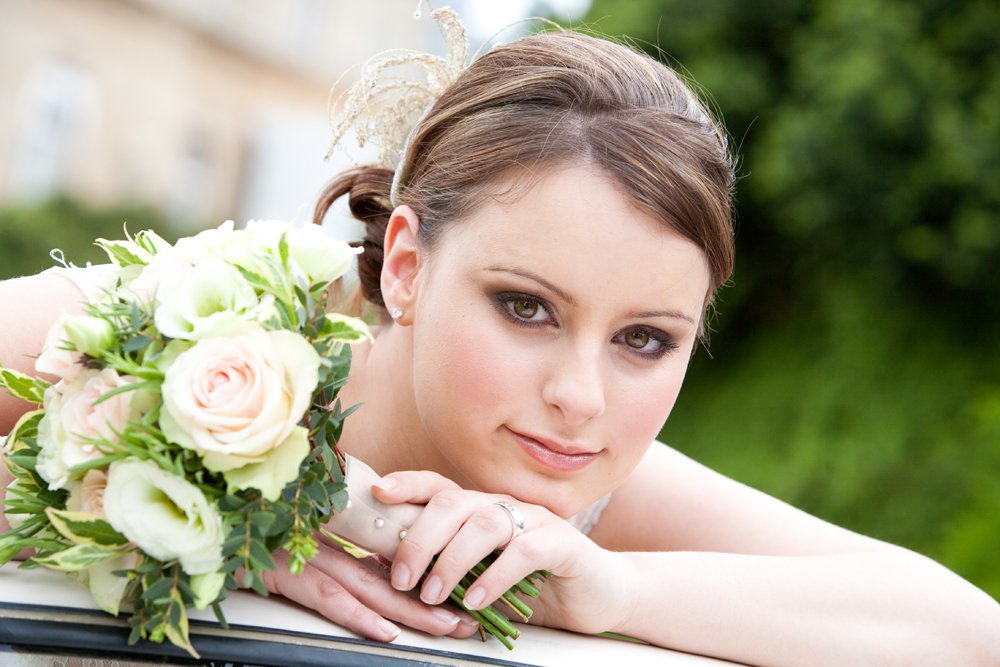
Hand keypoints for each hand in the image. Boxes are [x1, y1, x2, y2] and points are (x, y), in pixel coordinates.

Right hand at [252, 538, 480, 641]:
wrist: (192, 513)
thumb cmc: (238, 521)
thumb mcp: (286, 532)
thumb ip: (322, 544)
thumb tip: (360, 567)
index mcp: (327, 530)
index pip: (382, 555)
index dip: (422, 573)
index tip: (456, 588)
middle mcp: (321, 540)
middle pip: (387, 573)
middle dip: (430, 599)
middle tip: (467, 619)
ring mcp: (302, 553)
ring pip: (368, 586)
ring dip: (410, 610)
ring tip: (447, 627)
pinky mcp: (279, 570)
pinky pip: (325, 596)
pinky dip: (356, 615)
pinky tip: (385, 631)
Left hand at [372, 470, 631, 634]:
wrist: (600, 595)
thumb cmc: (535, 587)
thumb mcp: (483, 578)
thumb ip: (448, 572)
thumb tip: (393, 577)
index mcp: (482, 510)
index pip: (440, 487)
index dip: (408, 485)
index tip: (377, 493)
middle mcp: (505, 507)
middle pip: (454, 503)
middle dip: (420, 538)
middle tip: (403, 578)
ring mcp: (535, 521)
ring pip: (485, 523)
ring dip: (452, 560)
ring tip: (433, 594)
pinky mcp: (563, 543)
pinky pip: (524, 551)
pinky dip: (494, 576)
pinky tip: (476, 600)